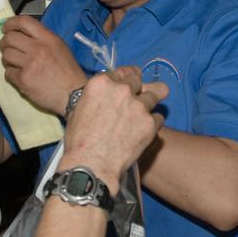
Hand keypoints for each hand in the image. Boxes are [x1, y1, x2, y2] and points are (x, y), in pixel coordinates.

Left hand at [0, 16, 86, 114]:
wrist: (73, 95)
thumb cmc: (68, 72)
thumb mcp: (60, 47)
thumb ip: (43, 38)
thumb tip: (22, 33)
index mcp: (48, 39)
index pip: (24, 21)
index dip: (11, 23)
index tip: (6, 28)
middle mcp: (38, 49)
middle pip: (10, 38)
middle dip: (5, 43)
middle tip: (8, 48)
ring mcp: (29, 64)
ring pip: (6, 55)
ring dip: (8, 59)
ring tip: (15, 64)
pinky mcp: (23, 80)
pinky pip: (8, 72)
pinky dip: (12, 74)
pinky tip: (20, 76)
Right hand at [61, 66, 165, 194]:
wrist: (91, 165)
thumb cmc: (79, 141)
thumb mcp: (78, 109)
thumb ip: (96, 97)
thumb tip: (104, 97)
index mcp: (101, 83)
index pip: (123, 71)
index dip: (128, 77)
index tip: (131, 83)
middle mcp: (123, 90)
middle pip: (139, 80)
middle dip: (139, 88)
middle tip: (137, 99)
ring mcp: (139, 106)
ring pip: (157, 94)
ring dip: (151, 102)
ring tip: (146, 112)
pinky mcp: (150, 124)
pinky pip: (159, 118)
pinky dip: (154, 124)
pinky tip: (145, 132)